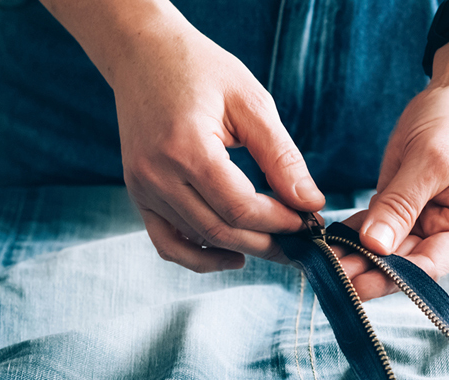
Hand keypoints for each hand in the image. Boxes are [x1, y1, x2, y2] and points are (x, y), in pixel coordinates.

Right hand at [43, 0, 323, 272]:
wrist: (144, 54)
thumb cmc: (201, 70)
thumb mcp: (251, 103)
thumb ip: (281, 156)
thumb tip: (310, 201)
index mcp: (186, 147)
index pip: (240, 206)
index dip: (280, 220)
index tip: (309, 219)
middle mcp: (156, 174)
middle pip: (221, 230)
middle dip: (268, 242)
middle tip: (301, 242)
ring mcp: (142, 188)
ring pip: (199, 238)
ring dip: (242, 248)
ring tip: (277, 244)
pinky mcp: (138, 194)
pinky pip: (168, 242)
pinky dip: (200, 256)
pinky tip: (234, 254)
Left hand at [338, 28, 448, 299]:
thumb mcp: (431, 158)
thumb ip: (402, 203)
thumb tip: (375, 246)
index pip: (431, 266)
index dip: (394, 279)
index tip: (357, 283)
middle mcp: (448, 231)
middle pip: (406, 264)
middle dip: (368, 271)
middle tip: (328, 277)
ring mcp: (424, 220)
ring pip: (386, 250)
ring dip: (356, 257)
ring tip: (321, 264)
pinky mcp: (402, 206)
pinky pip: (375, 227)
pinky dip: (352, 235)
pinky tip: (326, 242)